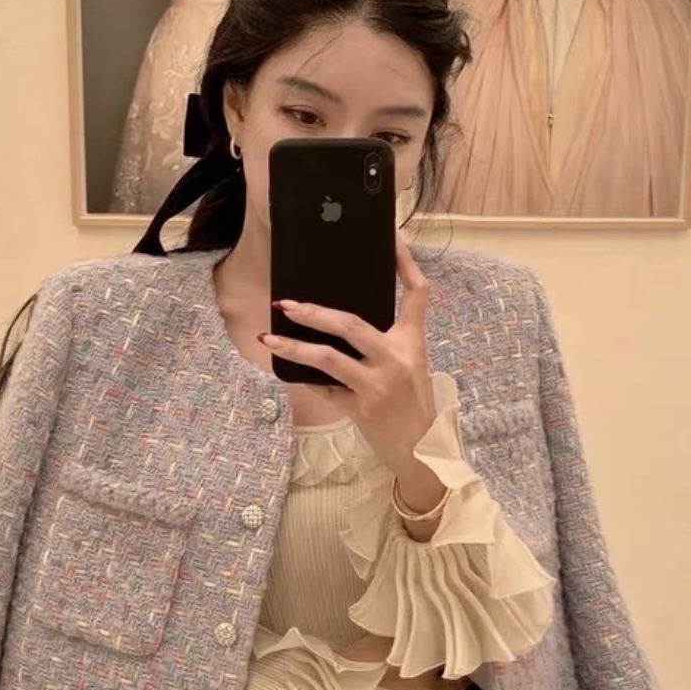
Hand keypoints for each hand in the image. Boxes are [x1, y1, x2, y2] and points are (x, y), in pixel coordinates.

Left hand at [261, 235, 435, 478]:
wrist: (421, 449)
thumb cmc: (411, 404)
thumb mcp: (408, 366)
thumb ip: (382, 344)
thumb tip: (336, 322)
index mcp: (412, 342)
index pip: (417, 294)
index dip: (405, 264)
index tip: (391, 240)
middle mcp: (396, 358)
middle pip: (350, 324)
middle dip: (313, 312)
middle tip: (286, 303)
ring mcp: (377, 383)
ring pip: (327, 357)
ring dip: (293, 346)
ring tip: (269, 337)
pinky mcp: (361, 407)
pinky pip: (324, 387)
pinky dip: (306, 379)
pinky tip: (288, 372)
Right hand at [337, 634, 475, 689]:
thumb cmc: (355, 669)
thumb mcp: (381, 643)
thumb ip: (405, 639)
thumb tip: (422, 629)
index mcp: (421, 667)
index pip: (449, 659)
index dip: (455, 656)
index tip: (460, 654)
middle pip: (458, 685)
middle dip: (464, 681)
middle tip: (466, 678)